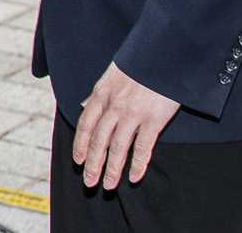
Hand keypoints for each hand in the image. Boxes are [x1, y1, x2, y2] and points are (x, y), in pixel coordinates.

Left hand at [73, 63, 180, 188]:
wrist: (163, 56)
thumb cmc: (138, 65)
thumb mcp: (111, 76)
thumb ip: (98, 94)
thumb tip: (83, 105)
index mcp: (101, 94)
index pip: (85, 124)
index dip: (81, 145)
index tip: (78, 161)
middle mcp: (114, 106)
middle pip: (99, 140)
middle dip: (93, 163)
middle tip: (89, 182)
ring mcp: (133, 114)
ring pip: (118, 147)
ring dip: (112, 169)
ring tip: (109, 186)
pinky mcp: (154, 120)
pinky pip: (143, 147)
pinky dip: (138, 164)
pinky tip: (134, 177)